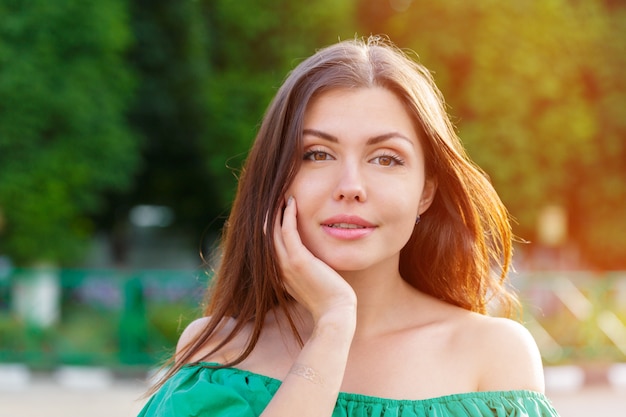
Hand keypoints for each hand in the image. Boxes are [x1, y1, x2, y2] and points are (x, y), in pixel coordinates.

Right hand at [273, 197, 356, 323]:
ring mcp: (286, 265)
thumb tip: (315, 261)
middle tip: (275, 197)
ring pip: (273, 231)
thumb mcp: (314, 282)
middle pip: (266, 235)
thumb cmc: (330, 299)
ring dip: (276, 211)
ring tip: (280, 195)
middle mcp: (278, 268)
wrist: (335, 313)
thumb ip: (308, 270)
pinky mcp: (298, 260)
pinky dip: (288, 215)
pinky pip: (288, 231)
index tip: (276, 211)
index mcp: (280, 274)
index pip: (269, 245)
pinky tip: (291, 203)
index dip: (270, 227)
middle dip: (269, 215)